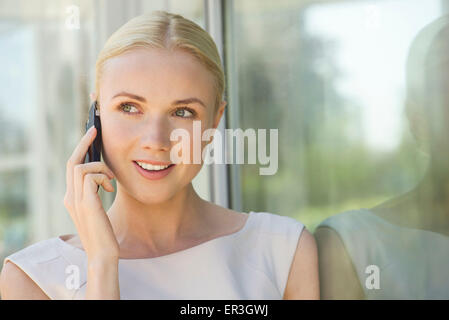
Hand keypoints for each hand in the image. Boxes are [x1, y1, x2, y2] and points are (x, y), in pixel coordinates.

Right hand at [63, 126, 119, 260]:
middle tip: (95, 130)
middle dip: (84, 143)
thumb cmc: (104, 232)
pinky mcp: (85, 202)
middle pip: (72, 162)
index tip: (91, 135)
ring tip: (111, 180)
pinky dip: (103, 176)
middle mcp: (69, 197)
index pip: (72, 167)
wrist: (103, 253)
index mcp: (72, 198)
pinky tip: (111, 188)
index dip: (80, 149)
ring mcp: (75, 200)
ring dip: (100, 167)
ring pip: (81, 166)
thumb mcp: (97, 209)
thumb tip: (104, 175)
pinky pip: (90, 175)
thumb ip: (95, 193)